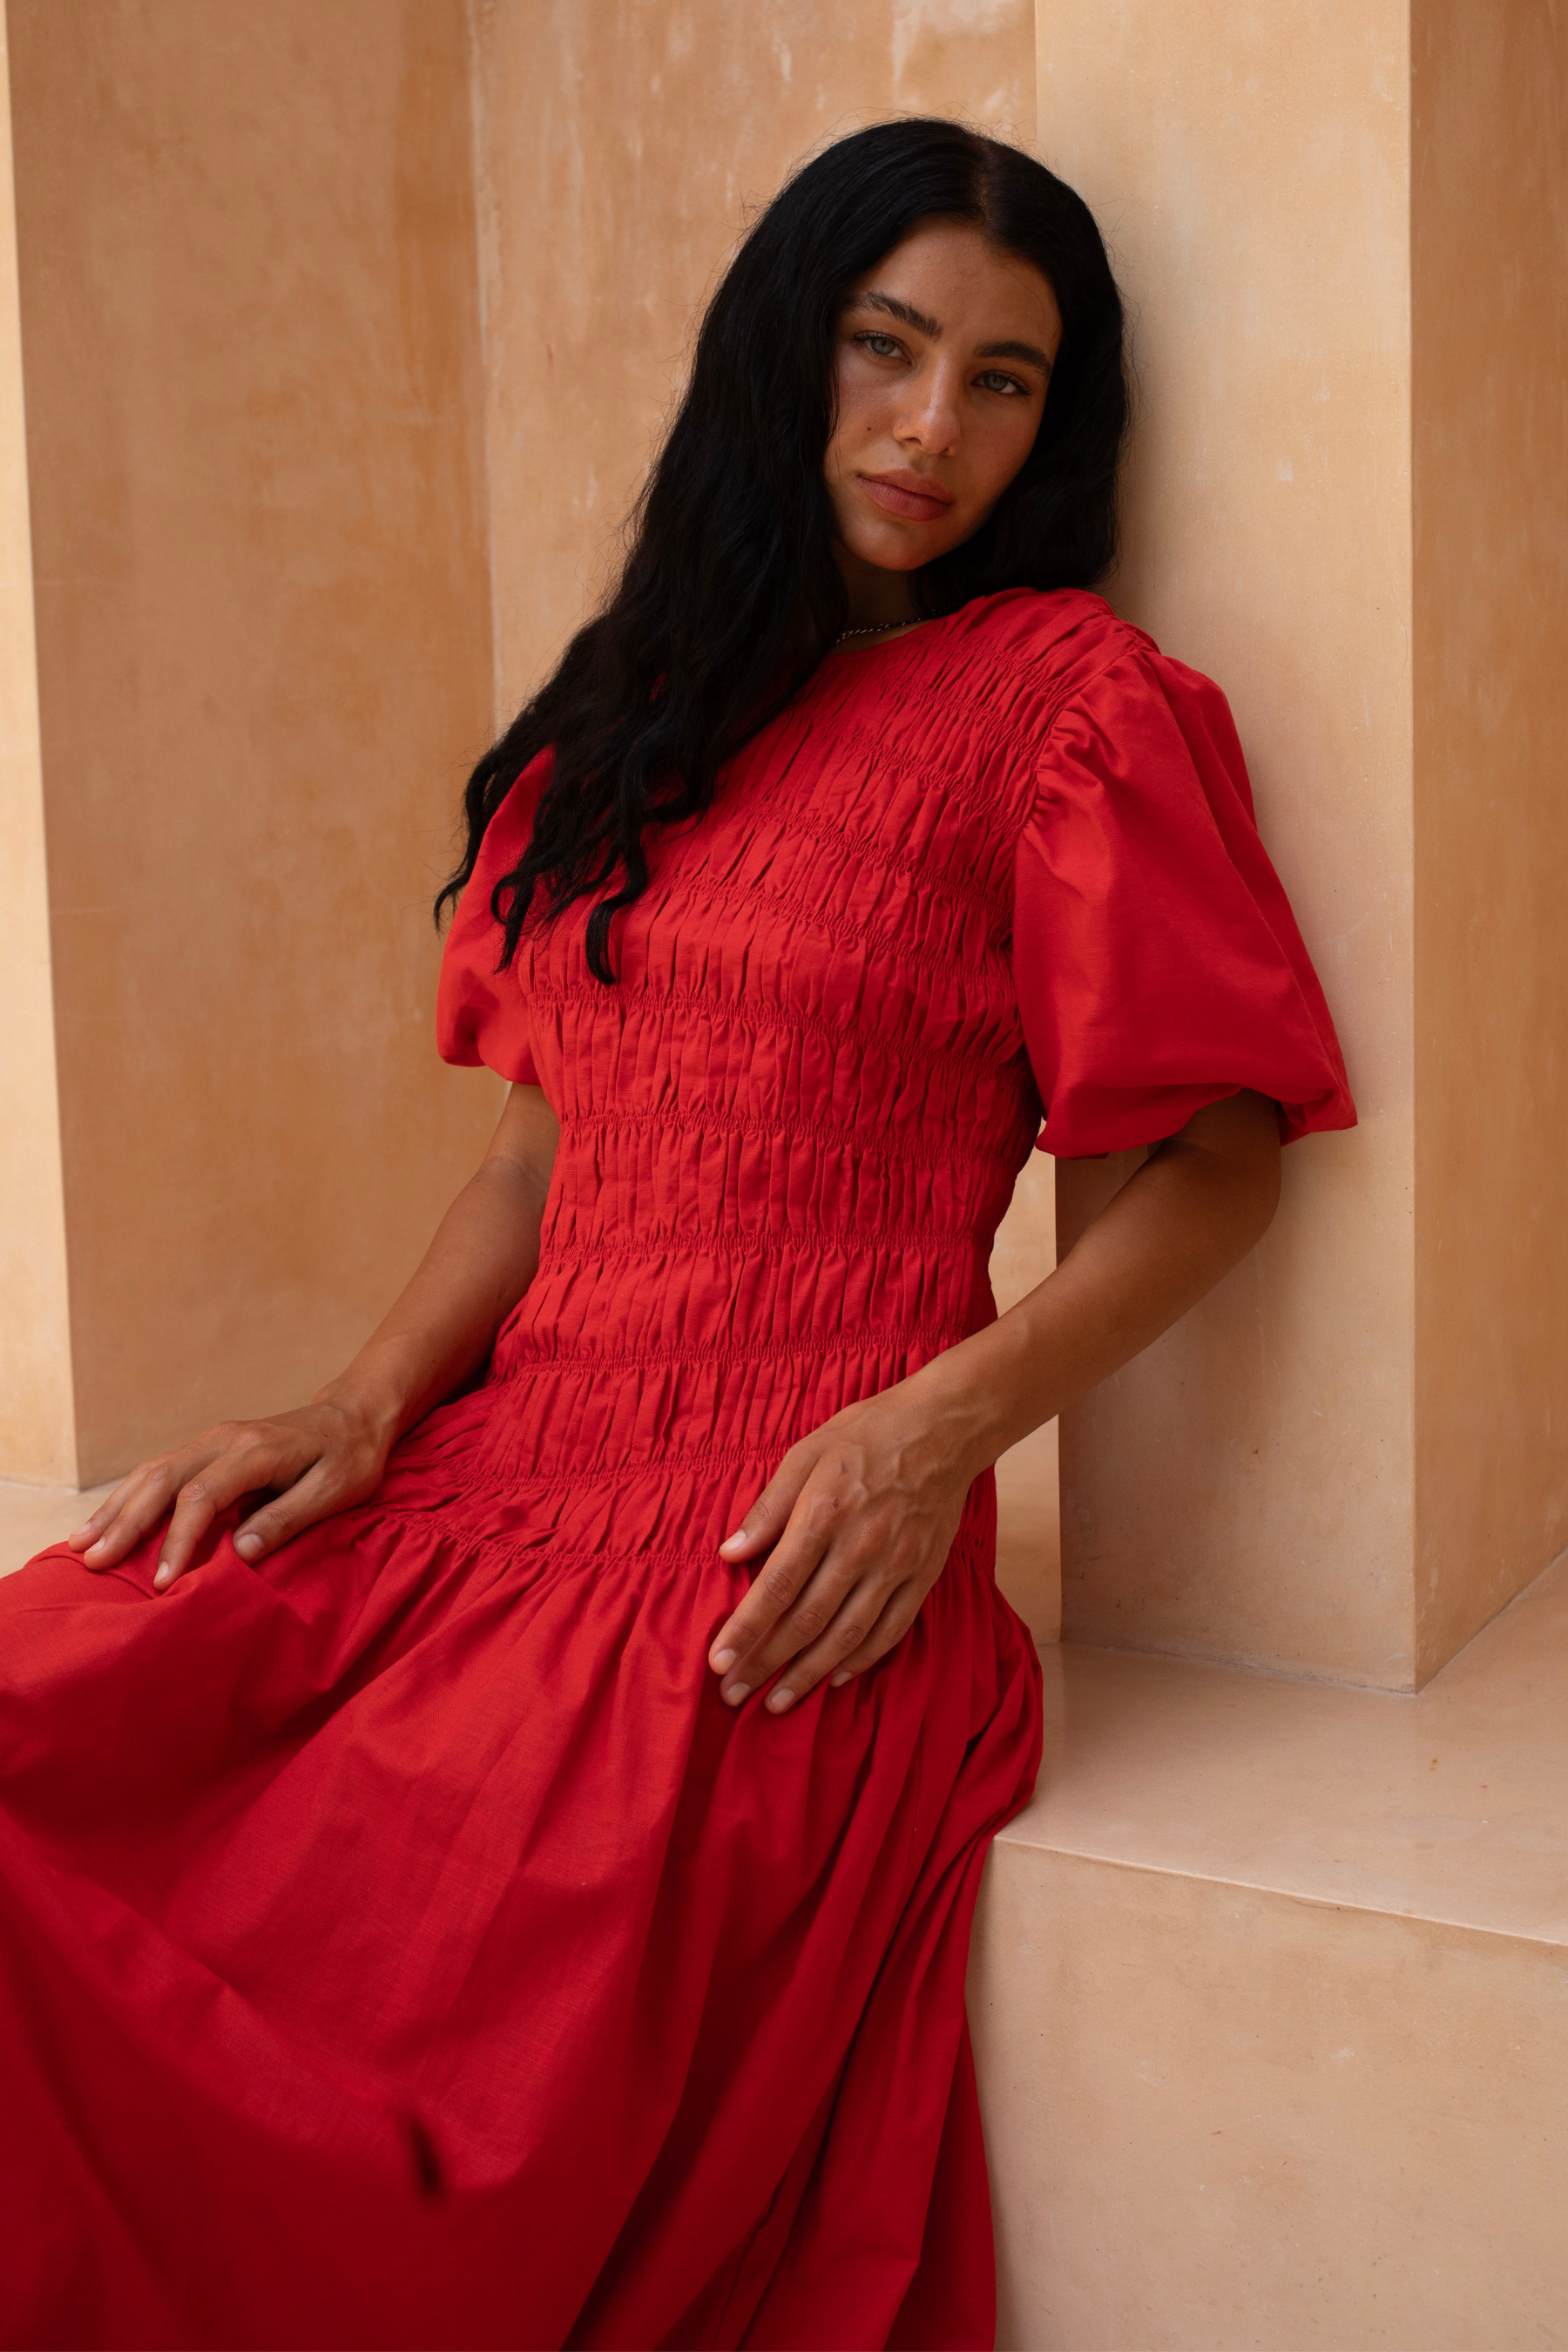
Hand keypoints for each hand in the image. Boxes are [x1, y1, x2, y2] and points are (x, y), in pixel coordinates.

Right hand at [66, 1391, 396, 1591]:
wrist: (354, 1415)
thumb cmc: (350, 1457)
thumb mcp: (335, 1490)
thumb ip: (287, 1518)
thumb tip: (241, 1551)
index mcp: (255, 1451)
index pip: (202, 1497)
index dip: (179, 1541)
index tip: (164, 1582)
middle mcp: (224, 1439)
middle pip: (162, 1480)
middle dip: (125, 1523)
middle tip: (94, 1562)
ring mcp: (213, 1440)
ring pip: (152, 1472)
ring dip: (116, 1507)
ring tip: (81, 1543)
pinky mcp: (209, 1447)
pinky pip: (160, 1470)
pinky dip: (129, 1496)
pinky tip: (107, 1520)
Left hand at [706, 1390, 973, 1715]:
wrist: (943, 1428)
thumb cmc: (866, 1434)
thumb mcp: (805, 1454)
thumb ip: (768, 1508)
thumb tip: (729, 1553)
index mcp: (824, 1514)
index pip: (776, 1585)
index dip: (745, 1630)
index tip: (718, 1662)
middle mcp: (860, 1547)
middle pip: (805, 1620)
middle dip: (766, 1662)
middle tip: (734, 1694)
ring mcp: (895, 1565)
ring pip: (846, 1634)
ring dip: (808, 1674)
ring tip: (777, 1702)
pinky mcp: (922, 1575)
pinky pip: (890, 1629)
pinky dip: (862, 1659)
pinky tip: (835, 1677)